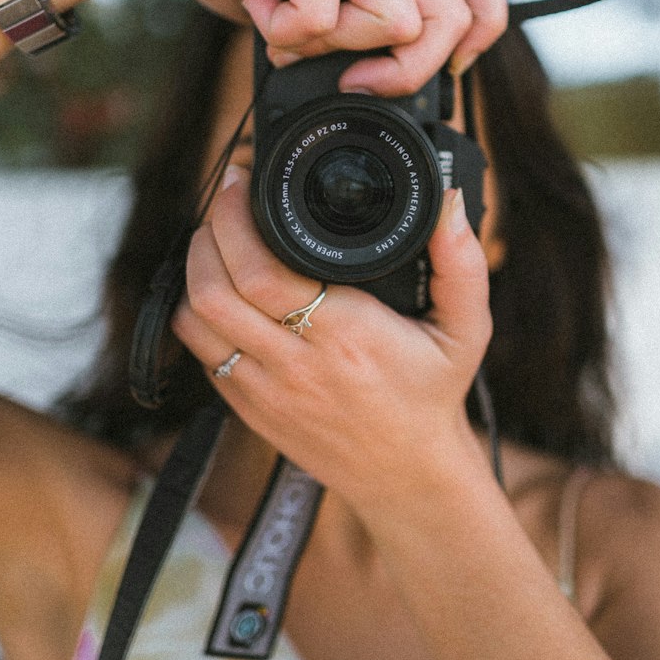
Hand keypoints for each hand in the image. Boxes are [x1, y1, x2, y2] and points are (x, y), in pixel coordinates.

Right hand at [143, 0, 506, 92]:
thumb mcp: (311, 10)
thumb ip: (354, 34)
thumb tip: (379, 91)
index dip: (472, 37)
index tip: (409, 66)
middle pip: (450, 17)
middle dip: (401, 71)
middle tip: (348, 76)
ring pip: (396, 18)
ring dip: (334, 46)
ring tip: (285, 29)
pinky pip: (324, 10)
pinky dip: (286, 30)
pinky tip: (259, 8)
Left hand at [171, 163, 493, 520]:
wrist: (407, 476)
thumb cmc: (432, 395)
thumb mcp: (465, 329)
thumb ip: (462, 265)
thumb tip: (449, 205)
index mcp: (345, 336)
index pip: (262, 272)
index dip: (236, 219)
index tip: (241, 182)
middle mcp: (296, 364)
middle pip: (212, 290)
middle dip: (207, 234)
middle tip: (225, 203)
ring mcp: (264, 390)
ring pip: (193, 319)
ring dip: (193, 271)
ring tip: (216, 241)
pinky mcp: (247, 408)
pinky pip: (199, 352)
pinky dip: (197, 311)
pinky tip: (220, 289)